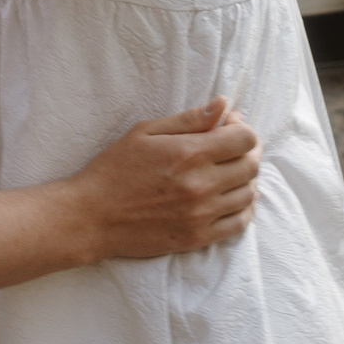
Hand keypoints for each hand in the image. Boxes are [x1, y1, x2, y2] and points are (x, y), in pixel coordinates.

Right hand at [67, 97, 259, 261]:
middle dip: (248, 151)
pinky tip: (234, 199)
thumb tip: (223, 105)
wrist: (92, 216)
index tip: (229, 126)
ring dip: (246, 179)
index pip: (244, 139)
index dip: (241, 128)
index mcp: (189, 153)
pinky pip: (239, 224)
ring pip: (248, 194)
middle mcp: (201, 185)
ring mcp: (201, 214)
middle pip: (251, 165)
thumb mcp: (145, 132)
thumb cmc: (115, 169)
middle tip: (233, 148)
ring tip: (231, 172)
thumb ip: (189, 119)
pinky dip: (244, 209)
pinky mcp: (197, 238)